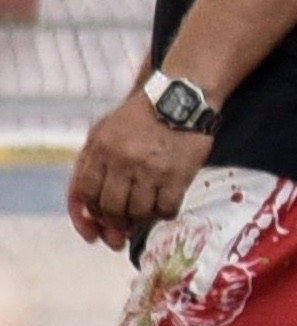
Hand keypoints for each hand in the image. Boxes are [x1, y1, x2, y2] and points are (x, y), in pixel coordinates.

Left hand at [69, 94, 210, 250]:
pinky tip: (164, 208)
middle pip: (111, 207)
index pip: (86, 192)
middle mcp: (123, 160)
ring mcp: (151, 169)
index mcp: (101, 148)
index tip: (98, 221)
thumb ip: (90, 162)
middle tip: (122, 225)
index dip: (90, 213)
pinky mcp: (178, 175)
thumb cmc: (140, 118)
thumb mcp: (104, 131)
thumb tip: (86, 204)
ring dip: (139, 221)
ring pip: (138, 212)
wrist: (181, 100)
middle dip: (114, 222)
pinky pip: (167, 208)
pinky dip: (164, 214)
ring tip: (144, 216)